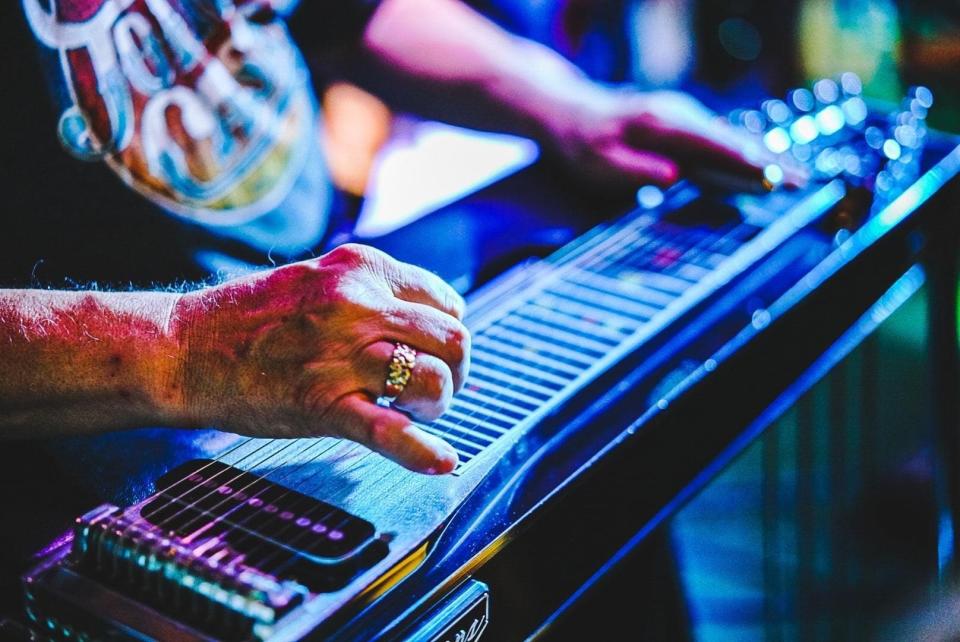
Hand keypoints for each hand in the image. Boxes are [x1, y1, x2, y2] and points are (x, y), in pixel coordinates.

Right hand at [168, 244, 468, 474]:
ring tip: (415, 413)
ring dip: (437, 403)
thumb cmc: (247, 319)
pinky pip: (390, 430)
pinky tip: (441, 462)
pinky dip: (421, 451)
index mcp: (361, 269)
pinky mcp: (323, 404)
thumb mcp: (316, 278)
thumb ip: (369, 291)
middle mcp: (359, 304)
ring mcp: (342, 354)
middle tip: (433, 389)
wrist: (182, 349)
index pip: (444, 301)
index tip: (430, 352)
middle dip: (455, 370)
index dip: (445, 332)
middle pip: (453, 339)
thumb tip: (425, 316)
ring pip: (434, 379)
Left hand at [545, 86, 806, 188]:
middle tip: (801, 181)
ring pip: (731, 139)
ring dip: (764, 158)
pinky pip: (720, 142)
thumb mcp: (599, 162)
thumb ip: (636, 170)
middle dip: (769, 161)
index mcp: (662, 123)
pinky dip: (746, 155)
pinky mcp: (683, 126)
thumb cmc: (581, 143)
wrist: (569, 113)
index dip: (745, 163)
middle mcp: (680, 114)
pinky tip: (764, 169)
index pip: (713, 145)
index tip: (772, 176)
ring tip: (796, 177)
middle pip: (732, 140)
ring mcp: (684, 117)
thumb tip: (674, 176)